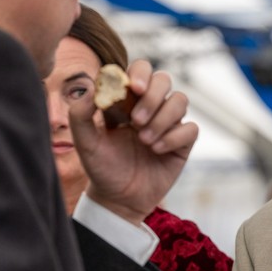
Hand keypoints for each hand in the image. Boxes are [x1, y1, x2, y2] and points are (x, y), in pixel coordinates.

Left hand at [69, 60, 198, 224]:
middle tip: (136, 121)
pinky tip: (157, 150)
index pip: (140, 71)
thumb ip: (81, 114)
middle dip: (153, 97)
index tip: (133, 87)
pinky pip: (191, 128)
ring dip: (163, 118)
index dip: (140, 73)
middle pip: (164, 80)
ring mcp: (168, 123)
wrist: (118, 199)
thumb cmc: (101, 167)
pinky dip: (174, 137)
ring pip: (180, 101)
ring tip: (145, 141)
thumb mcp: (85, 143)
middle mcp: (150, 107)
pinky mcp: (182, 143)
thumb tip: (92, 87)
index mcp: (127, 100)